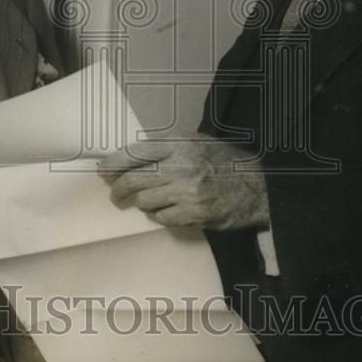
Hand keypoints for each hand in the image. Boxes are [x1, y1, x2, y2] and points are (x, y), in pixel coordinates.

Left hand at [98, 134, 268, 230]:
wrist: (259, 186)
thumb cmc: (225, 162)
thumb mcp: (197, 142)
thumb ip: (167, 147)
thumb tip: (130, 158)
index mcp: (181, 143)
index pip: (135, 152)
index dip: (113, 162)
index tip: (103, 170)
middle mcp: (182, 166)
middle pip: (133, 180)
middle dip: (118, 189)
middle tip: (116, 194)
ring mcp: (188, 192)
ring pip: (145, 202)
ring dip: (143, 203)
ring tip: (150, 200)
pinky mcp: (194, 214)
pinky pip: (162, 218)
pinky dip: (160, 216)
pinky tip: (169, 209)